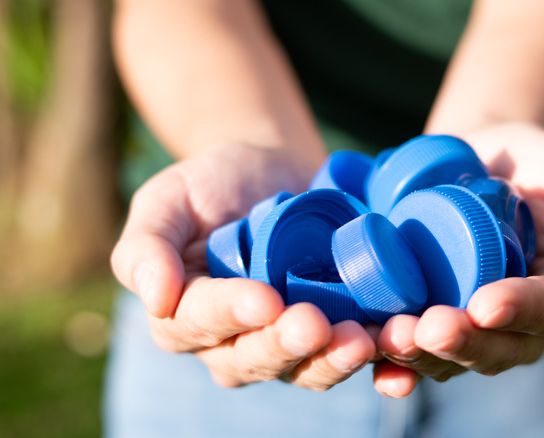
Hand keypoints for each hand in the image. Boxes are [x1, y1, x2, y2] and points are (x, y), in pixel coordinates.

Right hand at [110, 144, 375, 390]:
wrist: (273, 169)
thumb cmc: (213, 184)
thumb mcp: (168, 200)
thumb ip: (146, 246)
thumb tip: (153, 299)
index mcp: (186, 316)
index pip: (200, 324)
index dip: (231, 315)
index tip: (263, 299)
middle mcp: (235, 342)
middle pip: (256, 358)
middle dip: (286, 345)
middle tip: (314, 325)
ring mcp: (288, 342)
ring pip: (307, 367)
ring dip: (334, 359)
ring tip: (362, 339)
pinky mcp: (334, 331)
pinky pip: (351, 353)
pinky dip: (378, 360)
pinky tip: (397, 347)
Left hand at [372, 122, 543, 396]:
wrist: (481, 156)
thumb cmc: (540, 163)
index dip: (520, 311)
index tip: (485, 304)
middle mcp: (521, 321)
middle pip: (499, 349)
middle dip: (464, 343)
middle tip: (429, 329)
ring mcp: (474, 324)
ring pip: (454, 359)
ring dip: (423, 356)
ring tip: (393, 337)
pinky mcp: (432, 316)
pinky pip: (418, 352)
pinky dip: (396, 365)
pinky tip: (376, 360)